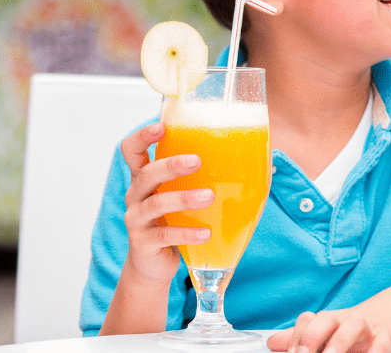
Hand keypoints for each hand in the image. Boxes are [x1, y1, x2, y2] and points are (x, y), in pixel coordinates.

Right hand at [119, 122, 212, 284]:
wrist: (155, 263)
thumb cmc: (175, 219)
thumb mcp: (182, 194)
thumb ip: (204, 177)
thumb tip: (258, 160)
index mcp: (145, 177)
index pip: (131, 150)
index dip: (142, 136)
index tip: (161, 127)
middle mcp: (136, 195)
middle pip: (146, 174)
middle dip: (171, 165)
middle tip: (197, 161)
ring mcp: (137, 219)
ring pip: (156, 204)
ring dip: (183, 198)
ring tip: (208, 196)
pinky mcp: (143, 243)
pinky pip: (164, 235)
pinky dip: (186, 233)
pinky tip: (206, 233)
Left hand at [266, 288, 390, 352]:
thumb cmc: (364, 325)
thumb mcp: (334, 328)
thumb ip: (304, 337)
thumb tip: (272, 342)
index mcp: (331, 320)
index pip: (308, 322)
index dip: (296, 338)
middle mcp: (348, 320)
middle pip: (326, 321)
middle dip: (311, 338)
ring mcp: (370, 327)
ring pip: (353, 328)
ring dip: (339, 343)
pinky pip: (382, 345)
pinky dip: (374, 352)